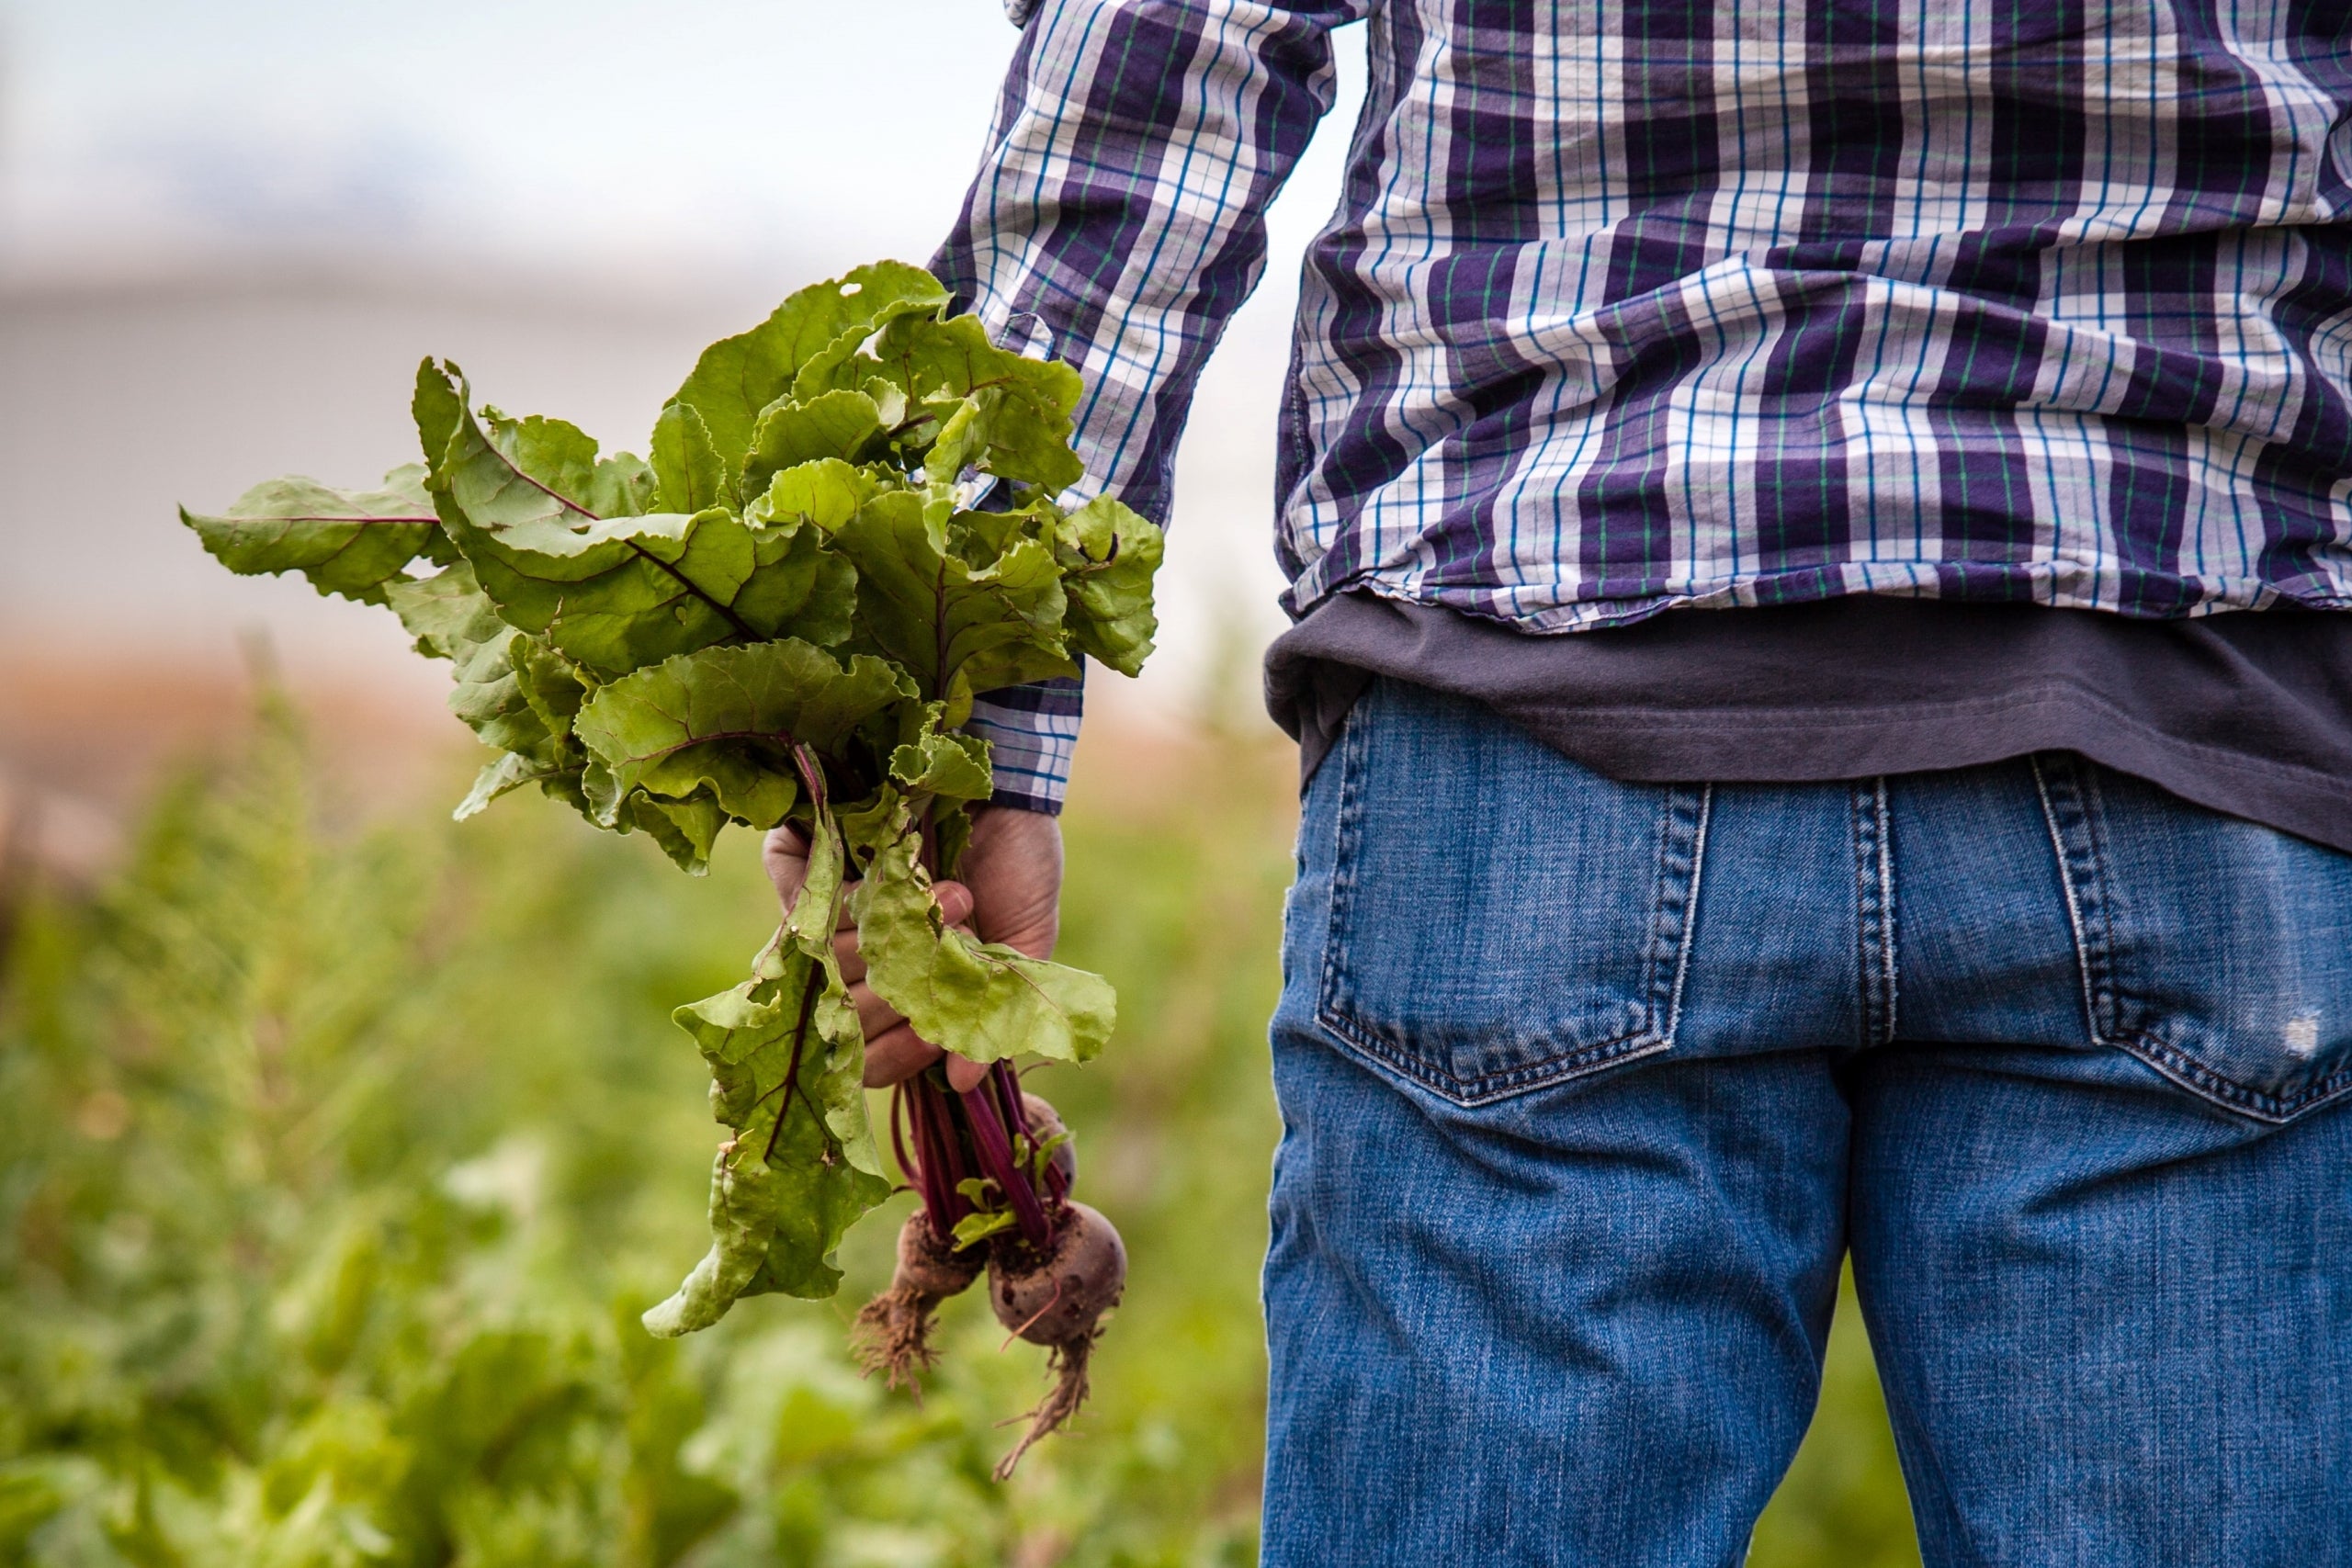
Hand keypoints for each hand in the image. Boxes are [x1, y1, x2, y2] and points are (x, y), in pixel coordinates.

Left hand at [763, 805, 1064, 1089]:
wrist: (1007, 781)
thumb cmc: (1018, 862)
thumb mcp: (1021, 943)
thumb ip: (992, 1013)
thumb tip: (963, 1084)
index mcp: (913, 988)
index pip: (872, 1057)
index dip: (898, 1055)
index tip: (938, 1031)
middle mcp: (865, 956)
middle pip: (843, 1017)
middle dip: (901, 990)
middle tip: (957, 943)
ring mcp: (832, 911)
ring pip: (823, 963)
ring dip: (892, 935)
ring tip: (952, 895)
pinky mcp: (809, 861)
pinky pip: (796, 899)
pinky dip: (845, 893)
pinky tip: (895, 874)